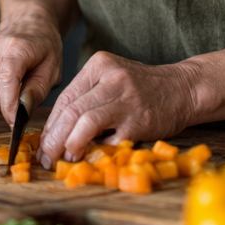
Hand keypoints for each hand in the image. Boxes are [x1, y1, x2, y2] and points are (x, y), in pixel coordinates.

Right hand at [0, 17, 62, 125]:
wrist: (28, 25)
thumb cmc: (43, 47)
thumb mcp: (52, 70)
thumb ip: (37, 92)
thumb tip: (21, 114)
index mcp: (15, 47)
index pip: (6, 81)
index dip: (9, 107)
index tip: (16, 124)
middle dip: (8, 105)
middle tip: (22, 95)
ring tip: (14, 85)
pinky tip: (1, 81)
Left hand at [38, 51, 198, 168]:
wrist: (182, 89)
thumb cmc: (141, 88)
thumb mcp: (112, 79)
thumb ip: (87, 96)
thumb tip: (57, 131)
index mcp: (99, 65)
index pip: (65, 97)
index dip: (50, 125)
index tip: (43, 144)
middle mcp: (112, 78)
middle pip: (70, 110)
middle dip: (53, 139)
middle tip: (46, 158)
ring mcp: (126, 99)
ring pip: (84, 122)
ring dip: (69, 146)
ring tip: (64, 159)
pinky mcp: (139, 121)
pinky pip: (110, 140)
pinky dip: (97, 152)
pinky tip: (91, 159)